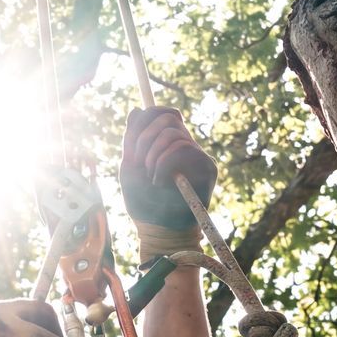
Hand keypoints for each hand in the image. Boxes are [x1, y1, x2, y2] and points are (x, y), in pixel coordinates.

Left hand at [120, 107, 216, 230]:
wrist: (157, 227)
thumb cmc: (142, 201)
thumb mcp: (129, 166)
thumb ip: (131, 139)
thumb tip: (136, 109)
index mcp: (167, 142)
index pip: (163, 112)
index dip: (147, 116)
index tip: (133, 142)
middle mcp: (185, 145)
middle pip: (168, 117)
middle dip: (145, 137)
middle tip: (138, 163)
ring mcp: (197, 155)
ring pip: (173, 132)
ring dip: (153, 155)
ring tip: (150, 177)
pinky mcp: (207, 166)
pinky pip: (184, 148)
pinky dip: (164, 163)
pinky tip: (159, 181)